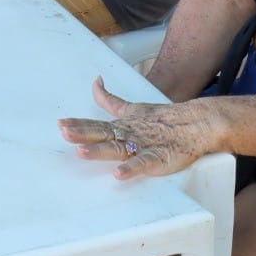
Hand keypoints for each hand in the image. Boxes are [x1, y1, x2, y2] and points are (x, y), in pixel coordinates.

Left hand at [57, 77, 220, 178]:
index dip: (78, 125)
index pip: (96, 124)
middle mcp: (129, 134)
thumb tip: (95, 81)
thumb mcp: (131, 108)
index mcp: (121, 125)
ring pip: (118, 148)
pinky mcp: (158, 157)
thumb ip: (109, 100)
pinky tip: (118, 174)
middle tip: (64, 132)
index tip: (60, 124)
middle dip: (82, 133)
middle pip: (102, 133)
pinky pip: (143, 163)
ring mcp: (143, 145)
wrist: (194, 123)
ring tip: (82, 152)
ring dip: (99, 150)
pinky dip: (131, 168)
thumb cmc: (162, 119)